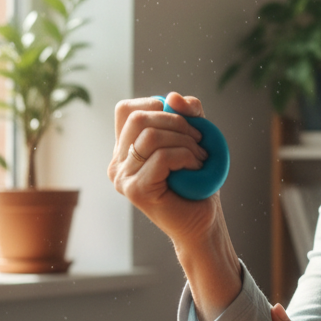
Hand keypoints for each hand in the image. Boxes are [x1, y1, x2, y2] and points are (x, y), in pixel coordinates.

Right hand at [109, 93, 240, 320]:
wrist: (203, 223)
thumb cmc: (198, 183)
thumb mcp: (196, 138)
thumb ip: (189, 113)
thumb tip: (172, 97)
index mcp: (124, 150)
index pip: (126, 110)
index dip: (155, 106)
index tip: (182, 122)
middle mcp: (117, 163)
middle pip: (139, 118)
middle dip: (177, 122)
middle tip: (198, 140)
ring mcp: (122, 178)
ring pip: (151, 136)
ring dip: (186, 141)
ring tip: (199, 157)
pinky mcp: (135, 190)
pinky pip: (162, 157)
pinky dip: (186, 156)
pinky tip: (196, 167)